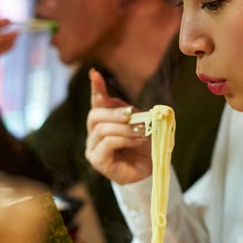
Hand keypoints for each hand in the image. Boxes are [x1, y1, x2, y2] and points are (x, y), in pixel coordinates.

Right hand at [85, 68, 152, 184]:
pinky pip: (106, 144)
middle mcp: (93, 134)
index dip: (96, 88)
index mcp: (103, 121)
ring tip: (141, 132)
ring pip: (101, 130)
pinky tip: (137, 140)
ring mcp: (93, 148)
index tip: (94, 73)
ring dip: (124, 128)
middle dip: (114, 112)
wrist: (149, 169)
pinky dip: (123, 139)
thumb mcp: (139, 123)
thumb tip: (122, 106)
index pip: (96, 102)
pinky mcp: (97, 161)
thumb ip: (129, 113)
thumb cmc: (143, 146)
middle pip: (94, 115)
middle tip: (131, 113)